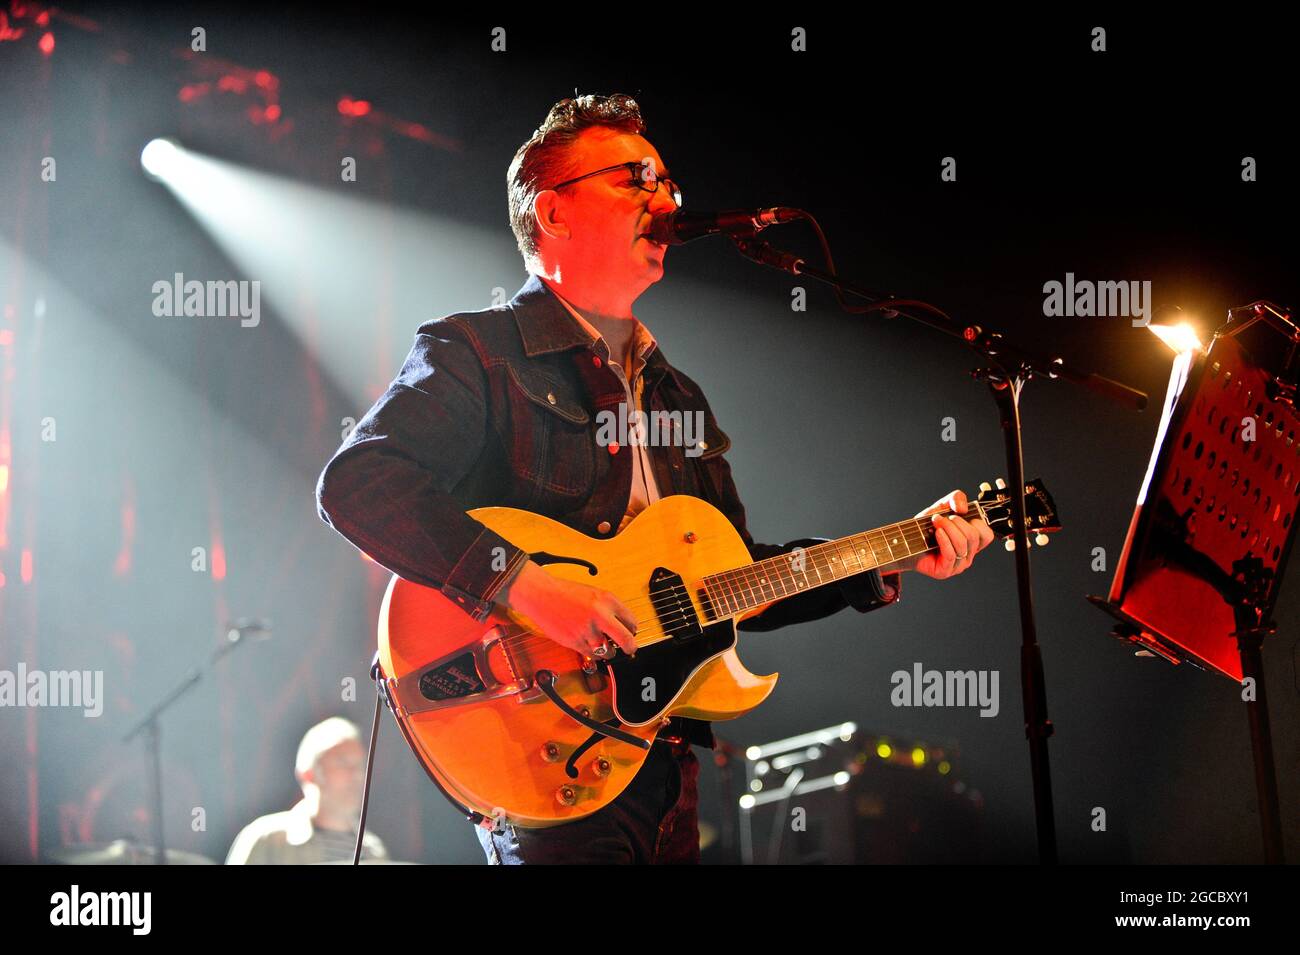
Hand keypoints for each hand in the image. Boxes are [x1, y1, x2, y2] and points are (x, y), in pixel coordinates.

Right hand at [495, 560, 638, 657]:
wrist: (541, 595)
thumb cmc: (566, 593)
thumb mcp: (594, 594)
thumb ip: (609, 609)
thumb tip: (624, 627)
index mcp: (608, 600)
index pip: (632, 622)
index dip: (632, 631)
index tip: (630, 634)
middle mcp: (600, 615)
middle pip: (626, 640)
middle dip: (630, 648)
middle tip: (629, 649)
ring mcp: (587, 630)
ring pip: (608, 651)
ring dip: (608, 652)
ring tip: (603, 646)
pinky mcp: (575, 641)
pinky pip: (591, 654)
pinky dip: (592, 653)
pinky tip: (588, 644)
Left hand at [899, 490, 994, 579]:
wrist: (905, 542)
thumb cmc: (925, 527)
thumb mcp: (942, 507)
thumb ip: (956, 498)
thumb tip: (963, 508)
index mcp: (971, 543)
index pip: (987, 535)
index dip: (977, 523)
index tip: (960, 515)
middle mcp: (967, 555)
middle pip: (973, 537)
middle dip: (956, 522)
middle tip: (941, 518)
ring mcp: (958, 565)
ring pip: (963, 545)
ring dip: (948, 529)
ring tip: (936, 522)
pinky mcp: (945, 571)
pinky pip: (951, 554)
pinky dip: (944, 540)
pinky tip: (937, 532)